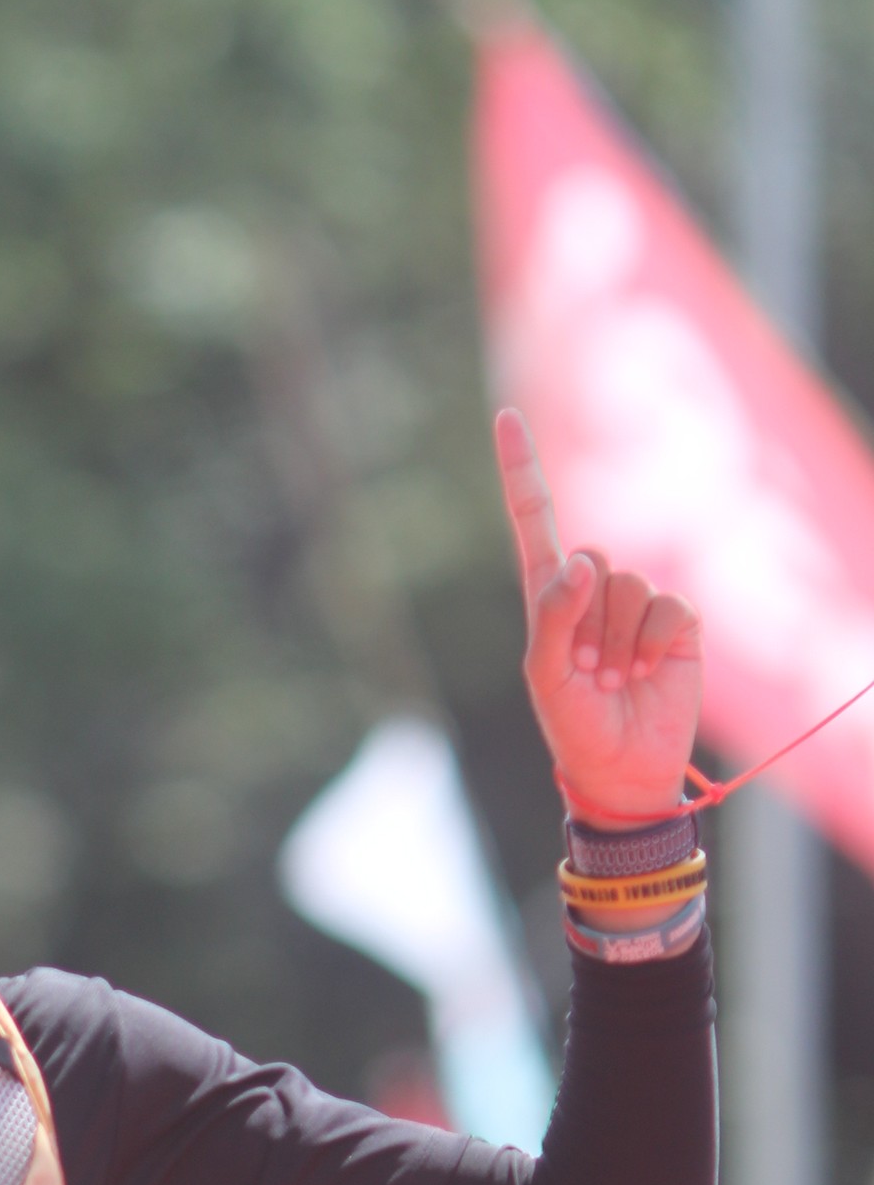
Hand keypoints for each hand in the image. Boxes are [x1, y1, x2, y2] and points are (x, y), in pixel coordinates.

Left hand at [496, 407, 700, 825]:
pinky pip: (668, 606)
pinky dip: (653, 643)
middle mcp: (593, 591)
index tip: (507, 416)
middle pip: (593, 558)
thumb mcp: (545, 676)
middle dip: (586, 621)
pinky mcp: (678, 621)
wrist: (623, 768)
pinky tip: (647, 673)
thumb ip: (552, 616)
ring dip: (618, 642)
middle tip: (585, 671)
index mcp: (549, 596)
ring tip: (614, 680)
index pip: (534, 520)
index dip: (522, 470)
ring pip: (630, 585)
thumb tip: (582, 561)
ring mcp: (637, 604)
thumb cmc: (573, 725)